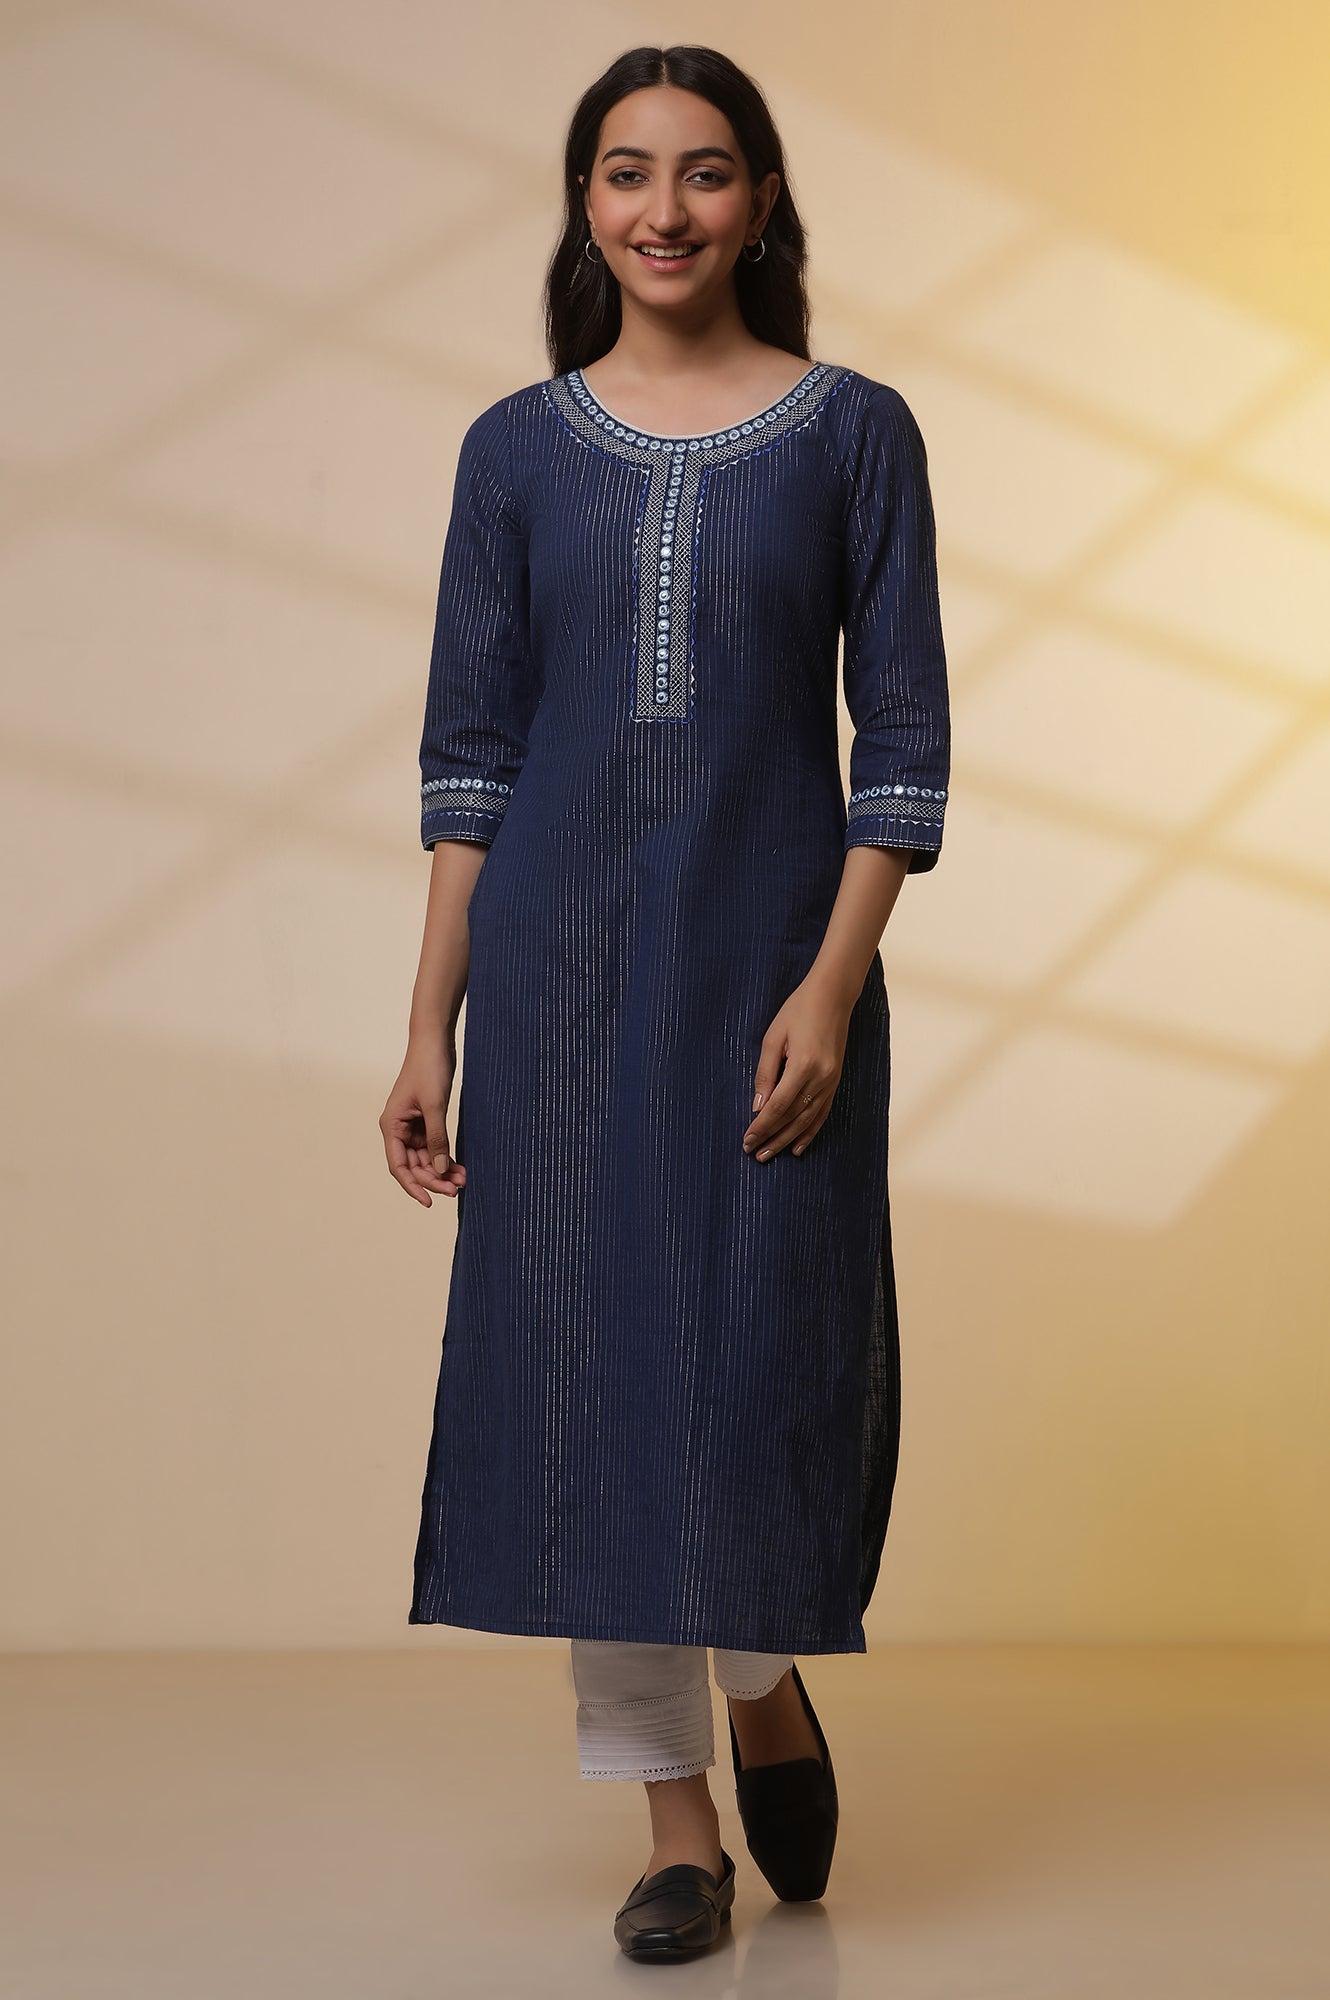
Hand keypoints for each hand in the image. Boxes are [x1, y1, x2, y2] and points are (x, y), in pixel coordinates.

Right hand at [380, 1029, 466, 1206]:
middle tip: (457, 1189)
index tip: (430, 1203)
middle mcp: (398, 1129)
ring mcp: (412, 1126)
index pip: (398, 1166)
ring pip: (425, 1158)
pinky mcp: (426, 1121)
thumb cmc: (429, 1068)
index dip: (413, 1186)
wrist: (435, 1041)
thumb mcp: (435, 1106)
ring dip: (442, 1170)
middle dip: (434, 1179)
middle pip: (414, 1165)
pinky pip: (433, 1147)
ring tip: (463, 1180)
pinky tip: (460, 1167)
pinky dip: (445, 1157)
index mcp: (391, 1126)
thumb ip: (436, 1139)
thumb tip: (438, 1170)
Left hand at [743, 970, 855, 1160]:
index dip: (761, 1126)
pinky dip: (810, 1131)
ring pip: (807, 1120)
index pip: (778, 1106)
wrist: (833, 996)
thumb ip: (765, 1074)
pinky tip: (798, 1146)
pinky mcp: (836, 1080)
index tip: (747, 1140)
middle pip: (793, 1118)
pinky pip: (822, 1113)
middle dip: (772, 1138)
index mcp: (803, 1065)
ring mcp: (832, 1081)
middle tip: (754, 1155)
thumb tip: (757, 1106)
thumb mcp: (773, 1038)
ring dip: (787, 1139)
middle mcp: (821, 1078)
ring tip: (770, 1154)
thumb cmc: (798, 1010)